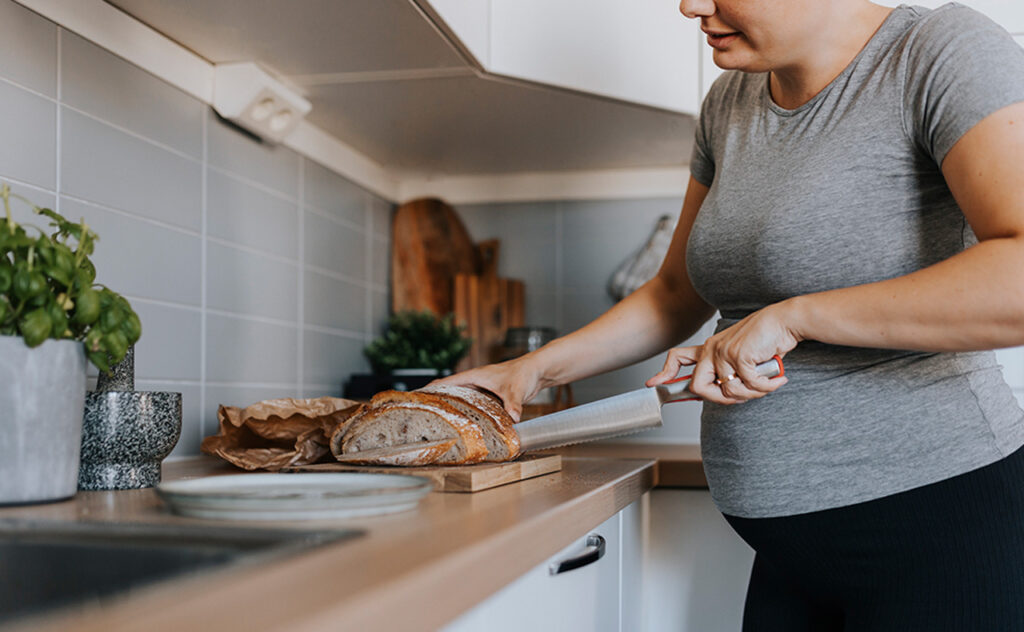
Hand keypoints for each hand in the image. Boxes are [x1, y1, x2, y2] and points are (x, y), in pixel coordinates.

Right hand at [430, 356, 544, 421]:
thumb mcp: (516, 390)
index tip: (414, 398)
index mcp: (474, 376)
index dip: (430, 390)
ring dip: (451, 407)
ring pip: (461, 398)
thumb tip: (512, 418)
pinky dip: (467, 412)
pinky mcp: (490, 395)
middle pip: (450, 391)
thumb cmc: (525, 373)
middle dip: (436, 401)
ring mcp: (482, 388)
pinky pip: (473, 404)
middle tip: (421, 415)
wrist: (538, 370)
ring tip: (438, 422)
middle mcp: (475, 382)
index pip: (446, 382)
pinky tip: (465, 424)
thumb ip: (513, 404)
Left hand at [646, 303, 796, 403]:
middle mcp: (712, 349)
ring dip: (751, 394)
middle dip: (720, 400)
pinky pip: (748, 386)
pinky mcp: (739, 356)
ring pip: (727, 392)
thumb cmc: (766, 341)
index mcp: (709, 348)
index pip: (677, 358)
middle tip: (744, 396)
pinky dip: (765, 387)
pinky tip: (777, 379)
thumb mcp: (741, 356)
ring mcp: (724, 352)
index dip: (664, 372)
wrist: (784, 322)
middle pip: (698, 388)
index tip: (653, 384)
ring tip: (766, 384)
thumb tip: (724, 394)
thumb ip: (729, 372)